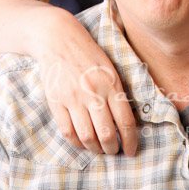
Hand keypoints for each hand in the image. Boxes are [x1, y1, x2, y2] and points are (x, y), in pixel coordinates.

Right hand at [37, 9, 137, 156]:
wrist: (57, 38)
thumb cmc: (87, 52)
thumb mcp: (109, 67)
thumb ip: (117, 92)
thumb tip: (126, 121)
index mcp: (110, 83)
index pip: (125, 121)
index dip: (131, 141)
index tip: (131, 149)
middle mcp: (93, 93)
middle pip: (107, 134)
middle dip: (113, 149)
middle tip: (115, 151)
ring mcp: (73, 98)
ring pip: (87, 137)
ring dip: (95, 149)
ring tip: (99, 149)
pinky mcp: (57, 102)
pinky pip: (67, 131)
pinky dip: (77, 142)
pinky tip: (82, 142)